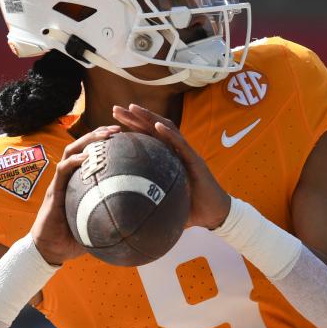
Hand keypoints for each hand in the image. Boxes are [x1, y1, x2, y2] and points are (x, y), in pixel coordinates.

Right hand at [31, 125, 120, 264]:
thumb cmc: (75, 239)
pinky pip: (63, 170)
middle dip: (99, 133)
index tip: (125, 136)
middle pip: (82, 146)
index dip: (106, 143)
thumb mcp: (100, 225)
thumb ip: (116, 216)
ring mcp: (61, 182)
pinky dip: (75, 161)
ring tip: (105, 135)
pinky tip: (86, 157)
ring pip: (71, 151)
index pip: (93, 155)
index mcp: (80, 181)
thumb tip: (143, 221)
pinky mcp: (54, 190)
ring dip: (88, 140)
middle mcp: (70, 177)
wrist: (50, 249)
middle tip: (118, 128)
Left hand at [112, 104, 230, 229]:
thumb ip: (146, 205)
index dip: (131, 127)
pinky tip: (157, 126)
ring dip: (149, 117)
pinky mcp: (195, 161)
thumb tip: (124, 219)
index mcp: (167, 158)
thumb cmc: (190, 210)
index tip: (112, 121)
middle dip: (134, 117)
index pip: (146, 137)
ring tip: (132, 109)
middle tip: (115, 109)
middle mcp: (176, 151)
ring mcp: (186, 154)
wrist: (214, 215)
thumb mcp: (163, 204)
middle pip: (153, 128)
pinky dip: (169, 134)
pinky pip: (181, 144)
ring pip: (166, 129)